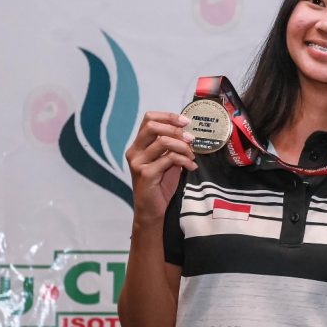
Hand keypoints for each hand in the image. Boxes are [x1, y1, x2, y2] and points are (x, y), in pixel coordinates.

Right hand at [125, 111, 196, 226]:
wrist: (152, 210)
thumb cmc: (161, 185)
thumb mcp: (168, 161)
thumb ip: (173, 146)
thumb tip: (188, 132)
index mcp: (139, 145)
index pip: (149, 119)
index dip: (168, 116)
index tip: (186, 122)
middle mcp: (134, 151)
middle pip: (152, 126)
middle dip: (175, 129)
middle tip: (190, 139)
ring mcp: (138, 163)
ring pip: (162, 142)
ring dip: (183, 146)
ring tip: (192, 156)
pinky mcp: (145, 174)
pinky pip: (168, 159)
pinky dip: (184, 160)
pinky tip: (191, 167)